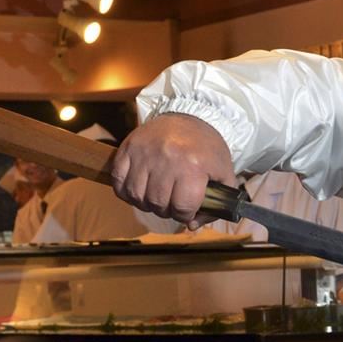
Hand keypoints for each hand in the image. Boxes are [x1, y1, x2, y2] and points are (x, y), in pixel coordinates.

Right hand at [109, 113, 237, 225]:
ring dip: (146, 204)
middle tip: (172, 204)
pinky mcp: (128, 148)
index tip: (187, 210)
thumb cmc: (208, 149)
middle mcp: (167, 159)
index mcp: (194, 166)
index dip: (185, 215)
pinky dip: (126, 192)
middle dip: (166, 211)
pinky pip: (119, 181)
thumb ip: (216, 206)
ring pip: (137, 195)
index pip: (182, 207)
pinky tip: (139, 191)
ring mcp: (145, 153)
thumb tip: (191, 225)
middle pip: (158, 203)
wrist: (190, 116)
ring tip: (156, 198)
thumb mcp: (223, 174)